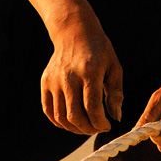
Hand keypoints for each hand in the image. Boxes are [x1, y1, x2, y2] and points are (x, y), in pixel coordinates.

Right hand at [40, 15, 123, 135]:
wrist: (73, 32)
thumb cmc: (99, 51)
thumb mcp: (114, 67)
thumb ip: (116, 93)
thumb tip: (116, 117)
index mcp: (89, 72)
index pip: (92, 107)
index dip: (100, 122)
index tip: (107, 125)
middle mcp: (68, 76)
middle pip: (74, 115)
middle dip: (88, 128)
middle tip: (96, 128)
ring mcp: (54, 80)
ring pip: (60, 116)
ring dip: (74, 128)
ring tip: (85, 127)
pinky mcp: (45, 82)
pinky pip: (48, 110)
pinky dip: (58, 122)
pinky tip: (70, 122)